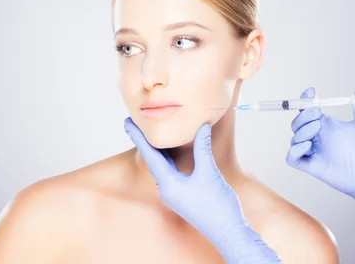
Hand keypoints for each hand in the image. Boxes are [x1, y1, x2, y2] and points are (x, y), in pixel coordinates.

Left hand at [123, 118, 247, 247]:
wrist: (228, 232)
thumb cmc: (218, 206)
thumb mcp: (209, 173)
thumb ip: (203, 148)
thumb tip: (202, 126)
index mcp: (168, 184)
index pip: (149, 155)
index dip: (138, 137)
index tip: (127, 123)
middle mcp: (167, 189)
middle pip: (152, 160)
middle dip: (143, 141)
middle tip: (134, 123)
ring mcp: (174, 194)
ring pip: (161, 166)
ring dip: (155, 150)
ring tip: (148, 134)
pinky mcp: (182, 196)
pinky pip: (170, 172)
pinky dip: (167, 159)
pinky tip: (169, 153)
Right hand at [286, 86, 354, 228]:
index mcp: (327, 125)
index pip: (307, 110)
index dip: (305, 99)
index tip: (312, 91)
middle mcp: (317, 137)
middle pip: (297, 122)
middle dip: (303, 115)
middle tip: (318, 113)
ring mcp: (314, 152)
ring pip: (294, 138)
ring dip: (302, 130)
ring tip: (318, 128)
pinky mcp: (313, 167)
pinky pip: (292, 158)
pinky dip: (294, 150)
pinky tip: (308, 145)